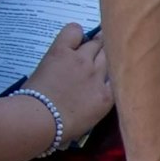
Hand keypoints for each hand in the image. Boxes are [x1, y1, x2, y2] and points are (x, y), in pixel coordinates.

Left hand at [24, 23, 112, 139]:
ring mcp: (82, 60)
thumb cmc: (61, 129)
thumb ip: (99, 105)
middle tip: (104, 52)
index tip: (116, 68)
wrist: (38, 120)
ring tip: (91, 43)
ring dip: (96, 42)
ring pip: (96, 42)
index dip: (118, 69)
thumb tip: (96, 97)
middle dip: (110, 52)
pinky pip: (74, 31)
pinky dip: (76, 32)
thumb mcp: (91, 121)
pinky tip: (75, 37)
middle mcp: (99, 74)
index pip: (121, 74)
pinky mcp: (62, 51)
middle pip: (111, 54)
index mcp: (108, 96)